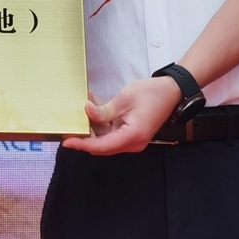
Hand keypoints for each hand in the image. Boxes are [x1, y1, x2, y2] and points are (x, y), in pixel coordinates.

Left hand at [61, 76, 180, 154]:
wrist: (171, 92)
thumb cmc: (151, 94)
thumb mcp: (125, 99)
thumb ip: (105, 110)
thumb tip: (87, 112)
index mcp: (132, 136)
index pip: (102, 146)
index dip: (83, 144)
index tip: (67, 141)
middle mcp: (132, 143)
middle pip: (102, 146)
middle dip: (85, 135)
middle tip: (69, 122)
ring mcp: (132, 140)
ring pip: (105, 140)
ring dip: (93, 127)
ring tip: (82, 108)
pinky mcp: (130, 134)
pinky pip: (112, 133)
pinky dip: (101, 123)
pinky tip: (93, 106)